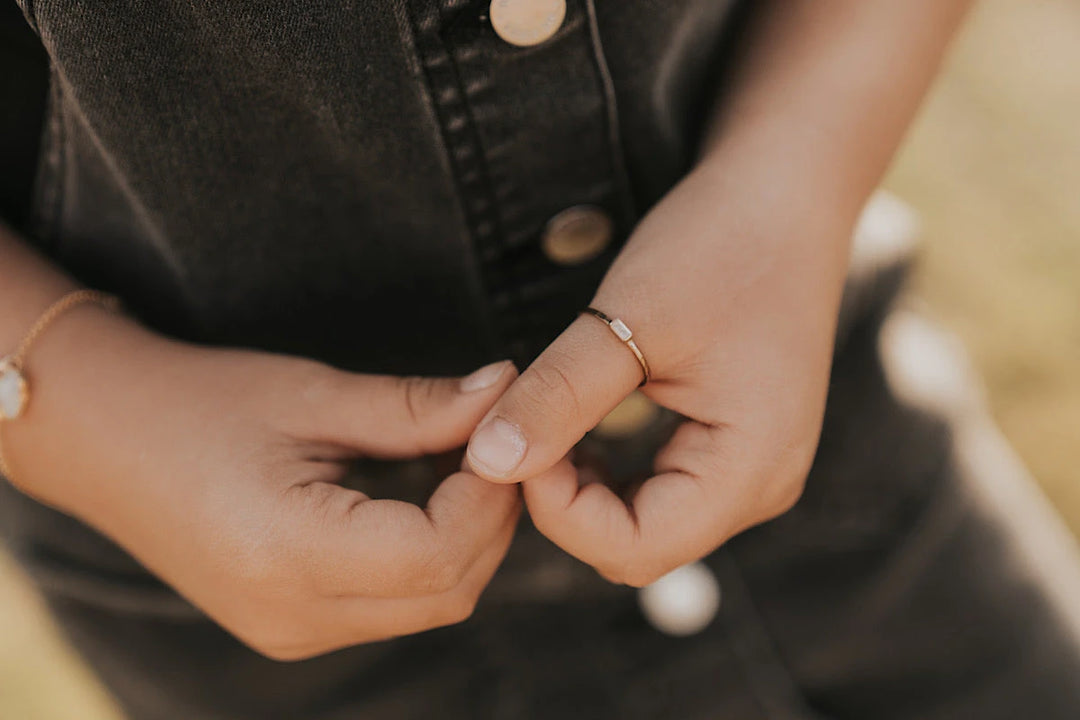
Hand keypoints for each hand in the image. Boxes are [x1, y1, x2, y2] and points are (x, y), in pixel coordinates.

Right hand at [5, 308, 521, 659]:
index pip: (439, 553)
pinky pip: (394, 608)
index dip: (490, 494)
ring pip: (430, 606)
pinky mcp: (293, 627)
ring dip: (467, 541)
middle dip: (491, 520)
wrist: (104, 440)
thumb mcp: (313, 394)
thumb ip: (416, 407)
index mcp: (288, 554)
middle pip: (448, 592)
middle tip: (495, 447)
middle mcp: (291, 614)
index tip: (502, 433)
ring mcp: (290, 632)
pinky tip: (425, 500)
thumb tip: (505, 389)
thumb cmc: (199, 403)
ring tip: (463, 466)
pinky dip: (429, 558)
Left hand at [464, 160, 854, 586]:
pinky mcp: (733, 447)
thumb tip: (485, 464)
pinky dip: (608, 472)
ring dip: (582, 489)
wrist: (786, 193)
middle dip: (565, 503)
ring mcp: (753, 470)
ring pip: (644, 524)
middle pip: (638, 547)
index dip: (558, 510)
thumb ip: (556, 397)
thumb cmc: (721, 243)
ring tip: (545, 423)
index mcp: (751, 467)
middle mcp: (761, 486)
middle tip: (519, 430)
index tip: (514, 438)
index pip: (634, 547)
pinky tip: (580, 426)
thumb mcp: (628, 319)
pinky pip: (659, 491)